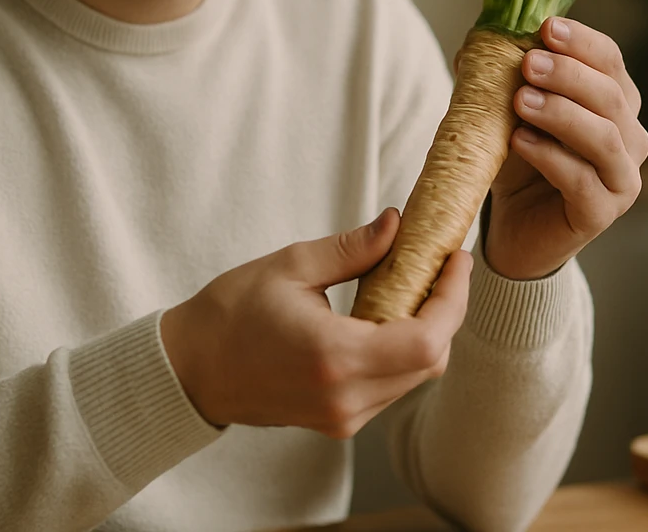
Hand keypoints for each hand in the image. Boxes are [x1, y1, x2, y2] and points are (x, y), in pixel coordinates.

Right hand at [159, 208, 470, 437]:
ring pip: (415, 378)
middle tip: (441, 266)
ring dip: (427, 332)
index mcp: (335, 356)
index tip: (456, 260)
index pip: (427, 339)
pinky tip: (391, 317)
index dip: (454, 299)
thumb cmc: (230, 313)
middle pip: (430, 361)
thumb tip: (397, 224)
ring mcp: (342, 417)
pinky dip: (403, 353)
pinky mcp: (337, 422)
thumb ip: (352, 249)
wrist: (191, 370)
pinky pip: (392, 389)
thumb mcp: (290, 265)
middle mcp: (345, 397)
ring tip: (418, 286)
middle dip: (446, 311)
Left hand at [482, 17, 647, 280]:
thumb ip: (505, 74)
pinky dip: (550, 156)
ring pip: (604, 137)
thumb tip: (482, 39)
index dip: (582, 42)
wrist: (514, 226)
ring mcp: (622, 177)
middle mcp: (630, 137)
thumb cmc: (520, 160)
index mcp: (615, 102)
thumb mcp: (510, 109)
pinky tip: (519, 140)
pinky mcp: (602, 212)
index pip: (610, 61)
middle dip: (569, 74)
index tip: (546, 27)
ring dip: (561, 113)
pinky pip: (583, 180)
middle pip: (610, 96)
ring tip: (520, 100)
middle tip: (529, 63)